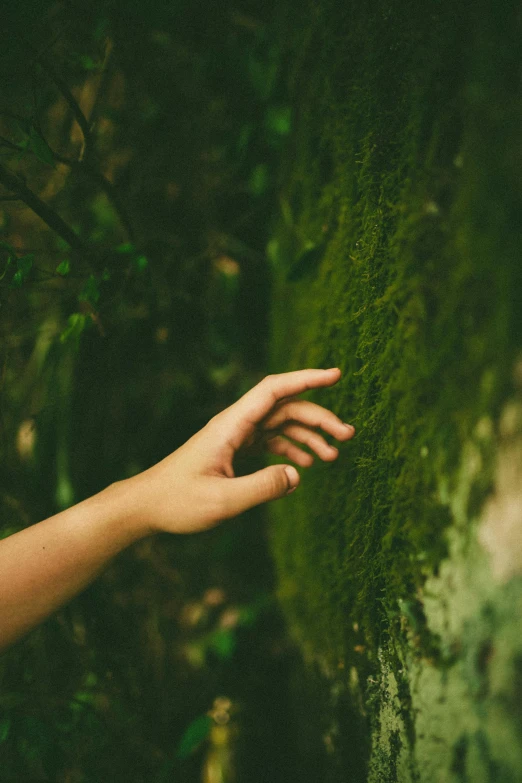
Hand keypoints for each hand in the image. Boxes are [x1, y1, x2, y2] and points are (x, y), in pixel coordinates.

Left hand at [128, 368, 354, 534]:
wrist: (146, 505)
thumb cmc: (177, 501)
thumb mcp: (222, 501)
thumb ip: (262, 488)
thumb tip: (297, 475)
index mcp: (230, 425)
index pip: (274, 390)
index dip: (306, 379)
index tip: (336, 375)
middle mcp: (234, 424)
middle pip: (285, 408)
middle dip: (319, 418)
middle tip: (348, 437)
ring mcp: (234, 436)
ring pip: (280, 424)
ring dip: (308, 436)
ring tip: (333, 457)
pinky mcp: (233, 450)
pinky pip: (269, 441)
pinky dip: (290, 449)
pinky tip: (304, 466)